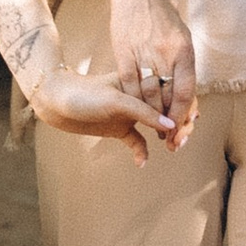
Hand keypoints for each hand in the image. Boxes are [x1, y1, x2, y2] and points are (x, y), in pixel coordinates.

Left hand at [29, 65, 177, 158]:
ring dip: (165, 138)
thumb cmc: (83, 93)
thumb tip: (172, 125)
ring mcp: (129, 114)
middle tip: (182, 142)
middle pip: (167, 111)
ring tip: (172, 149)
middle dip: (178, 126)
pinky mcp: (118, 128)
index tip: (191, 123)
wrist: (54, 100)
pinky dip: (141, 151)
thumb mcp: (115, 100)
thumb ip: (143, 112)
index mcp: (141, 83)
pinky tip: (142, 162)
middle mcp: (139, 97)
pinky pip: (137, 141)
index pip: (170, 94)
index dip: (184, 107)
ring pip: (156, 127)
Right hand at [104, 0, 197, 145]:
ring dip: (150, 115)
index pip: (185, 91)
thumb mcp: (182, 39)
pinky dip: (132, 100)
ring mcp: (143, 52)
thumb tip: (188, 96)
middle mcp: (165, 53)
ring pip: (147, 93)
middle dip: (168, 120)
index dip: (183, 114)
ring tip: (153, 128)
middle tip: (168, 136)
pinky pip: (128, 83)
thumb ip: (184, 67)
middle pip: (167, 96)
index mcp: (184, 51)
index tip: (180, 129)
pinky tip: (134, 111)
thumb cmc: (163, 18)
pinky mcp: (124, 52)